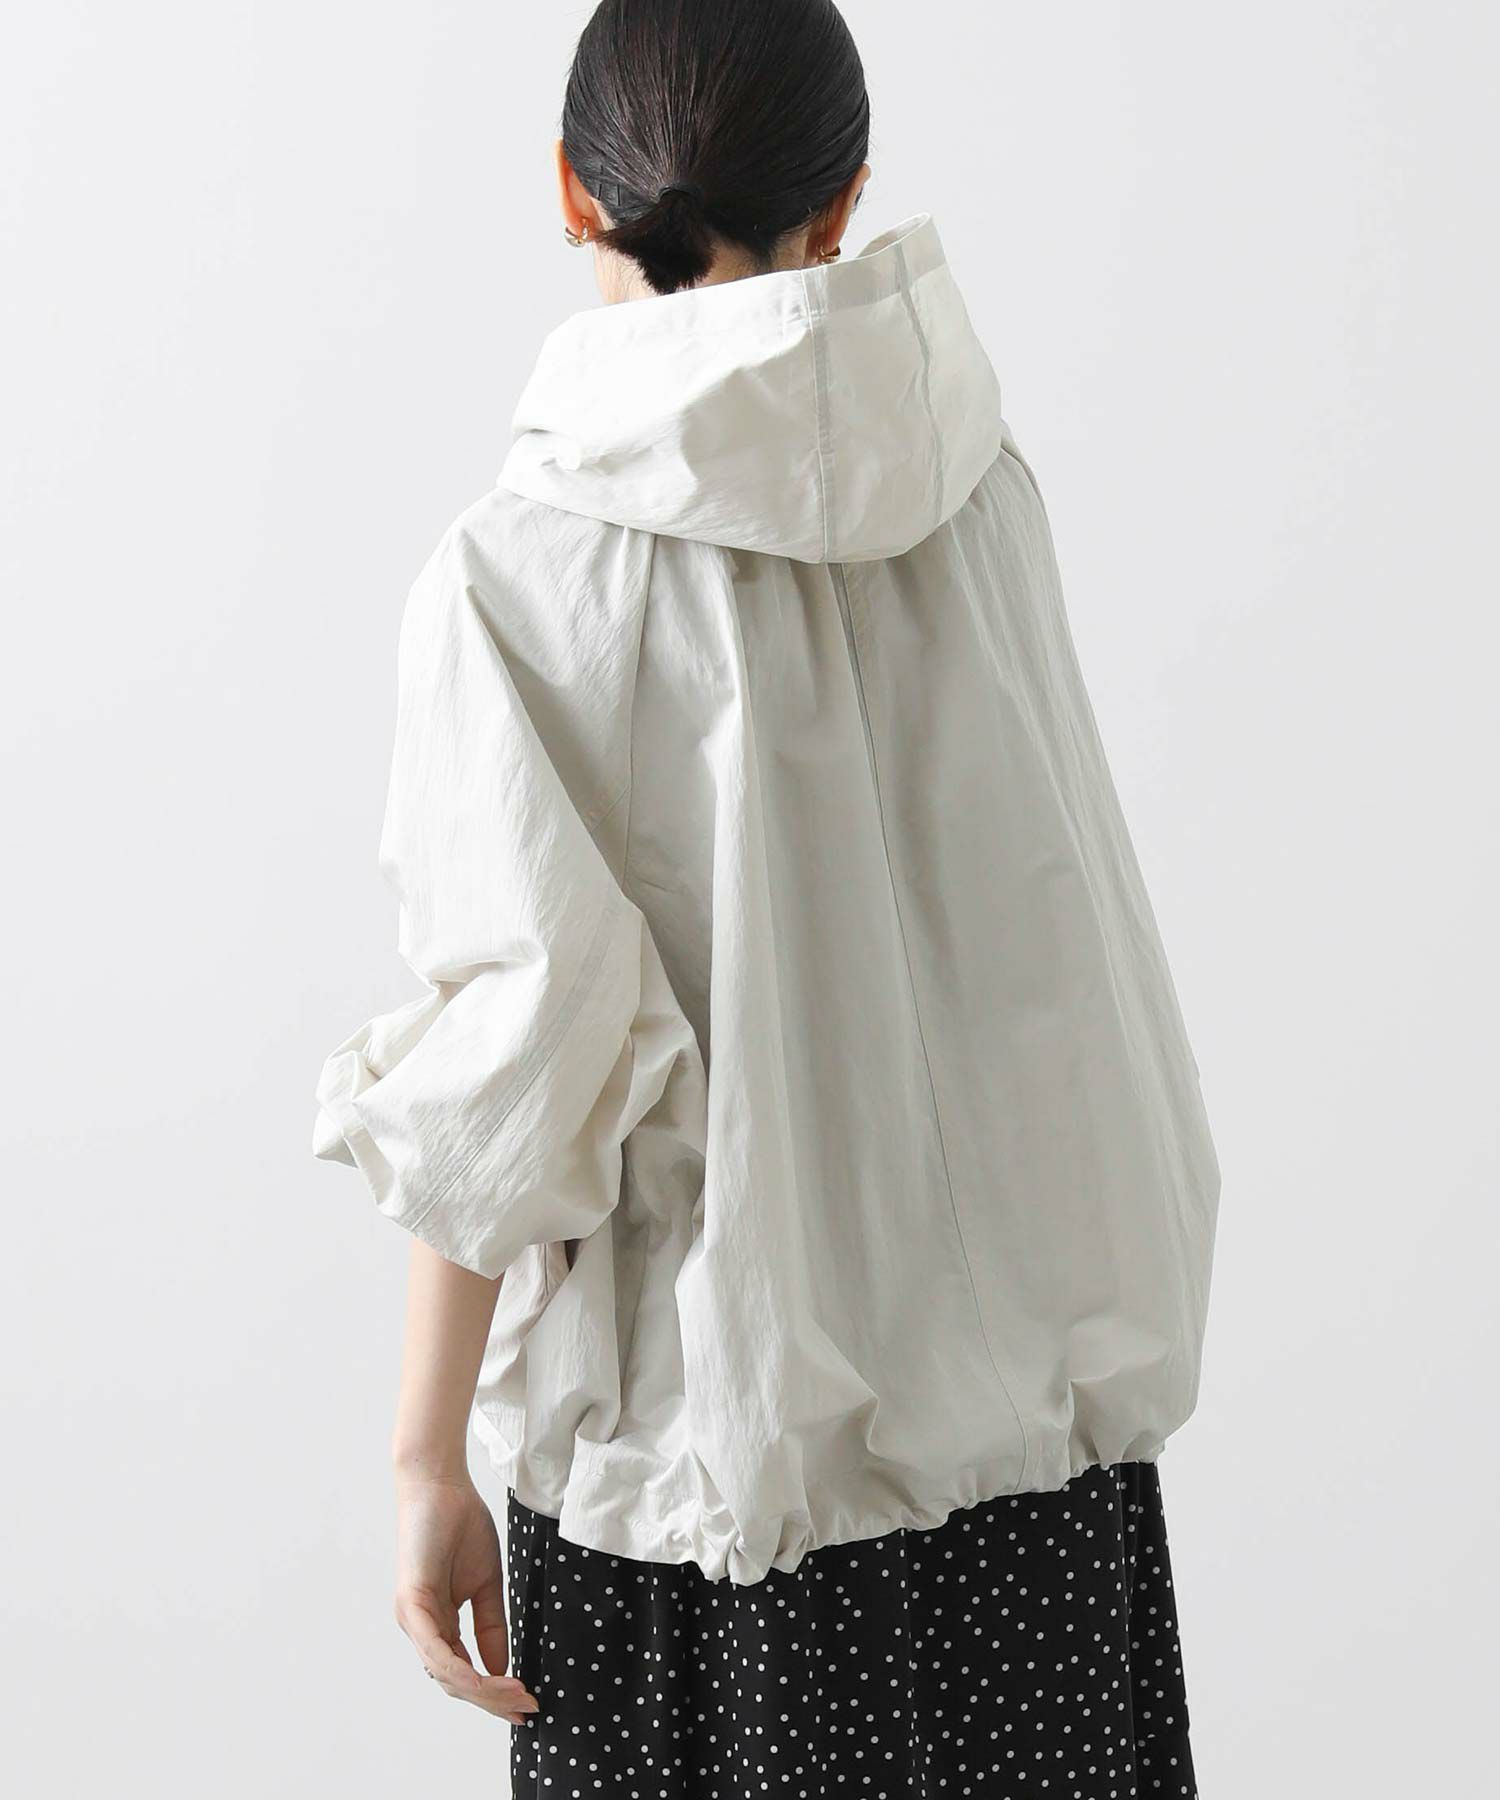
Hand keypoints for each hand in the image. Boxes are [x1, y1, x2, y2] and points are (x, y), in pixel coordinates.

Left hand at [393, 1472, 539, 1724]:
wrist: (441, 1485)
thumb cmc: (460, 1525)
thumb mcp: (486, 1583)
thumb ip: (492, 1626)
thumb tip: (501, 1668)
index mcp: (438, 1624)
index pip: (464, 1672)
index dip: (493, 1693)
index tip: (525, 1705)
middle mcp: (421, 1628)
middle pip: (456, 1682)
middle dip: (492, 1700)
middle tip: (525, 1709)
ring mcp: (413, 1619)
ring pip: (445, 1672)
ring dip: (482, 1690)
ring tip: (516, 1694)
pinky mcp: (411, 1603)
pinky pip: (435, 1649)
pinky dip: (460, 1668)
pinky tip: (484, 1678)